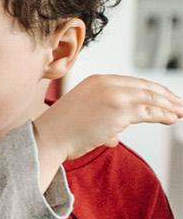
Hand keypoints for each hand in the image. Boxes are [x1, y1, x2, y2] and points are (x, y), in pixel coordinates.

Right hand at [34, 74, 182, 162]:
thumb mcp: (82, 115)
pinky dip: (163, 115)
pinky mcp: (120, 111)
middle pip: (145, 87)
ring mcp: (114, 96)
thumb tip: (115, 136)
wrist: (48, 137)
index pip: (132, 82)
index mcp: (96, 80)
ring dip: (168, 106)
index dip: (151, 89)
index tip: (163, 96)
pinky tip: (171, 118)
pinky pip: (149, 112)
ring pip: (150, 98)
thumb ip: (102, 120)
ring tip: (179, 112)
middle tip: (177, 103)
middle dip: (164, 96)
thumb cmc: (60, 131)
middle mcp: (107, 84)